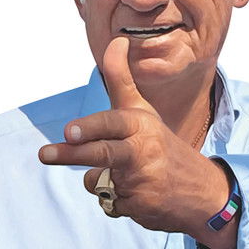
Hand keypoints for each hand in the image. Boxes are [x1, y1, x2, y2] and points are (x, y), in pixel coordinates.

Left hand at [39, 37, 237, 248]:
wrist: (203, 191)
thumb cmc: (161, 144)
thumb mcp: (143, 112)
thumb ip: (121, 81)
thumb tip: (115, 41)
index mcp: (142, 124)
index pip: (113, 123)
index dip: (91, 127)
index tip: (69, 131)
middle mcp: (144, 150)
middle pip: (102, 153)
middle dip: (73, 154)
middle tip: (46, 154)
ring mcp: (143, 180)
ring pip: (97, 180)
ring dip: (103, 181)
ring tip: (129, 176)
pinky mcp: (141, 207)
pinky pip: (110, 203)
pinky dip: (118, 201)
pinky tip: (140, 195)